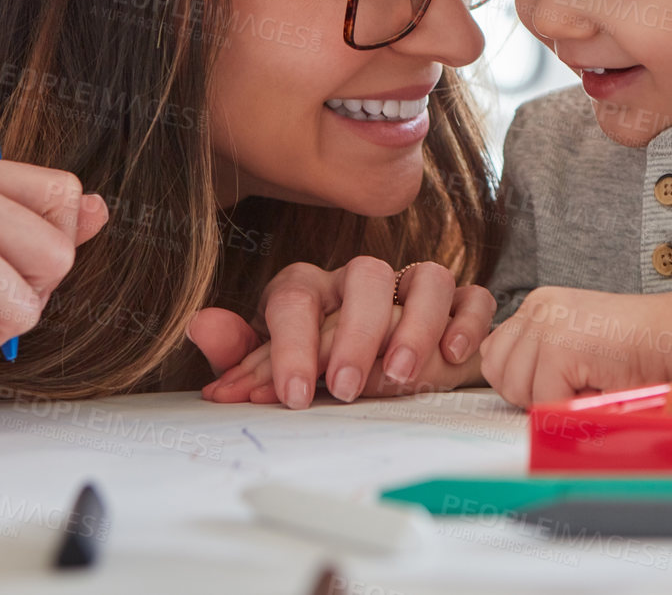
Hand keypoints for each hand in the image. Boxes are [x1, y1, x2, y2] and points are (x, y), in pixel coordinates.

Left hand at [186, 257, 492, 407]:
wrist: (384, 367)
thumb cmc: (322, 368)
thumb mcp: (277, 366)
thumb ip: (241, 353)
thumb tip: (199, 324)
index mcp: (313, 291)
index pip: (296, 298)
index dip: (292, 345)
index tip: (294, 395)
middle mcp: (363, 282)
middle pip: (366, 278)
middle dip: (357, 333)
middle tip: (348, 388)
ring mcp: (414, 289)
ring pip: (427, 277)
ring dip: (418, 324)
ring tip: (402, 375)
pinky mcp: (459, 305)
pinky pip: (472, 296)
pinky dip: (468, 320)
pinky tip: (455, 355)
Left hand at [479, 287, 671, 406]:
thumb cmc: (639, 351)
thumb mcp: (577, 348)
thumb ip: (538, 357)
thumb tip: (505, 386)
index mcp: (540, 305)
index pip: (494, 353)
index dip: (522, 380)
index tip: (559, 381)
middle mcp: (538, 307)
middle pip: (497, 371)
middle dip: (532, 393)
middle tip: (577, 384)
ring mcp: (547, 323)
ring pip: (517, 390)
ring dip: (553, 400)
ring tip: (590, 381)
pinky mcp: (560, 346)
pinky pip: (545, 400)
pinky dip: (573, 406)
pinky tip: (600, 384)